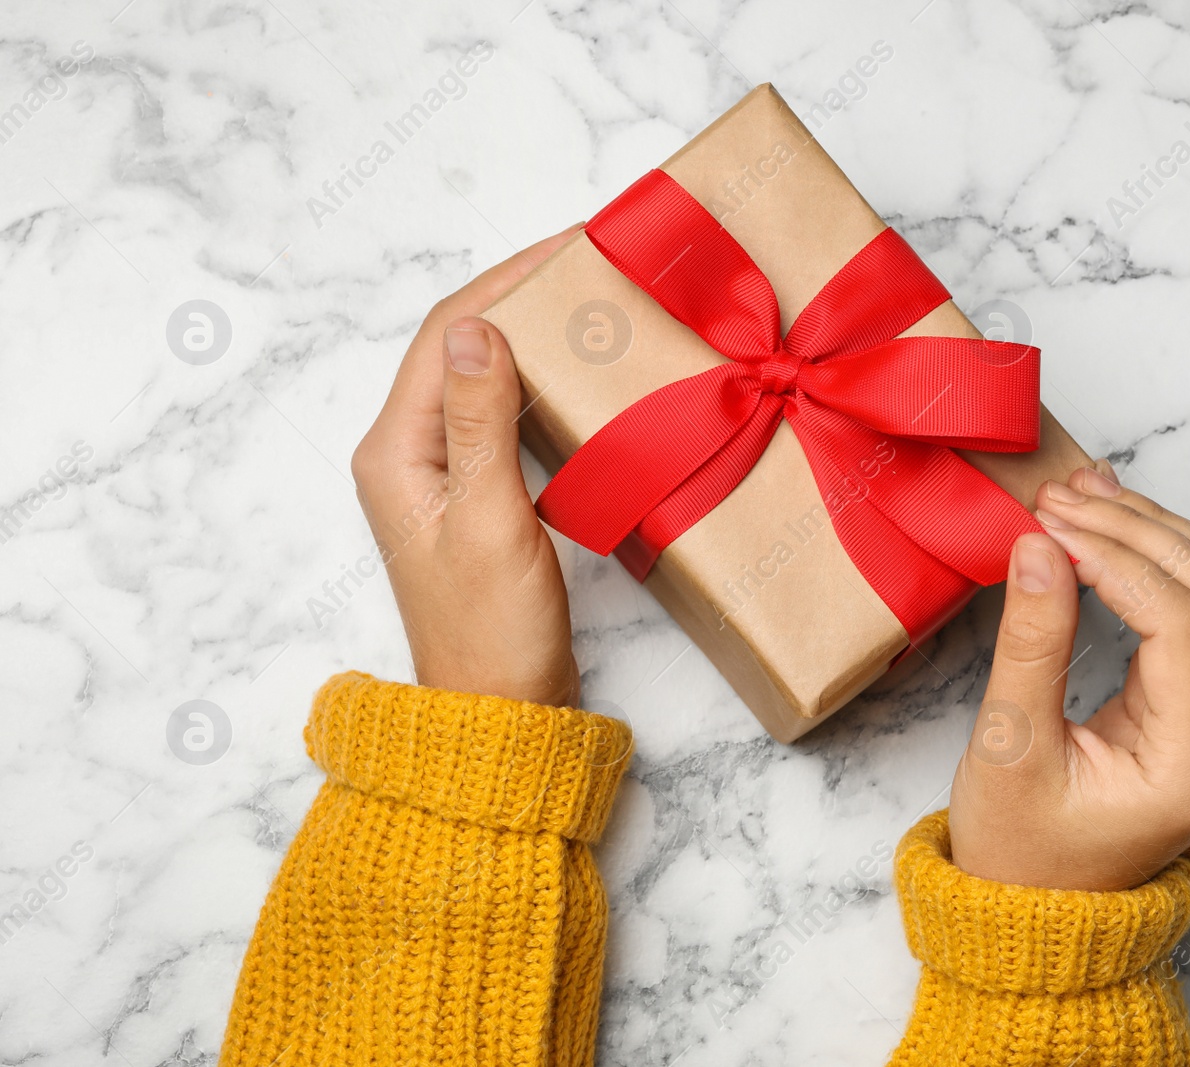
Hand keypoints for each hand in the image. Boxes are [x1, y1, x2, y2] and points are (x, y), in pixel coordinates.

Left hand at [350, 226, 583, 706]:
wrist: (502, 712)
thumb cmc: (492, 632)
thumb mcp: (489, 521)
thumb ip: (479, 423)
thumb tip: (475, 327)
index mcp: (396, 451)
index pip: (446, 335)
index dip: (506, 280)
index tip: (572, 244)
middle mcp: (408, 453)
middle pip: (461, 346)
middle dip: (522, 296)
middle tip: (593, 263)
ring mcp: (441, 475)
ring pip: (484, 377)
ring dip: (533, 334)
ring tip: (594, 303)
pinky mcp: (477, 496)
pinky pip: (503, 417)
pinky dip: (542, 384)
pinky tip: (583, 375)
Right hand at [949, 460, 1189, 890]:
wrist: (1034, 912)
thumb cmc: (1017, 851)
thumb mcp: (1009, 748)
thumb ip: (1030, 642)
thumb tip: (1038, 546)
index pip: (1180, 622)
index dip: (1117, 557)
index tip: (1049, 525)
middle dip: (1139, 531)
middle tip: (1061, 500)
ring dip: (1157, 536)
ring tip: (1084, 497)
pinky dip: (1160, 563)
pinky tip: (1111, 530)